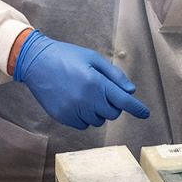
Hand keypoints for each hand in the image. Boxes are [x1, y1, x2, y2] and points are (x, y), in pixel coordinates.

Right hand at [13, 30, 149, 129]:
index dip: (136, 108)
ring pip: (98, 121)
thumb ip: (114, 75)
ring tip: (86, 95)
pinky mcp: (63, 117)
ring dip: (98, 111)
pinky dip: (85, 117)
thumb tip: (130, 91)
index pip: (123, 101)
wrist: (36, 62)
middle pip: (112, 114)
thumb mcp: (92, 58)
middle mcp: (86, 100)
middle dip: (112, 105)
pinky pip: (83, 125)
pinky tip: (76, 102)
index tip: (145, 114)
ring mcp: (73, 110)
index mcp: (95, 83)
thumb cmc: (66, 56)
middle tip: (102, 91)